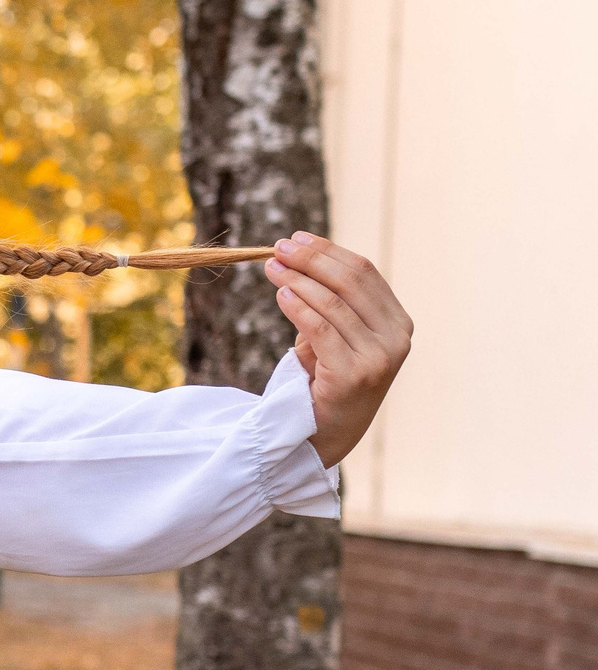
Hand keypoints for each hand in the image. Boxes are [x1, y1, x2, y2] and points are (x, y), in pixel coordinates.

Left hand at [264, 233, 410, 466]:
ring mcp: (379, 357)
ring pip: (333, 303)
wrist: (325, 432)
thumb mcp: (335, 334)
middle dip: (311, 259)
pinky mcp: (354, 374)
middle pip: (351, 281)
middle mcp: (396, 337)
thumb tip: (296, 253)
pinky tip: (280, 294)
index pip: (364, 273)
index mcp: (397, 322)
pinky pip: (320, 329)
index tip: (296, 237)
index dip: (328, 251)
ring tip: (271, 268)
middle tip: (278, 248)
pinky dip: (297, 306)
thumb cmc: (326, 378)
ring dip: (297, 280)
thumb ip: (330, 300)